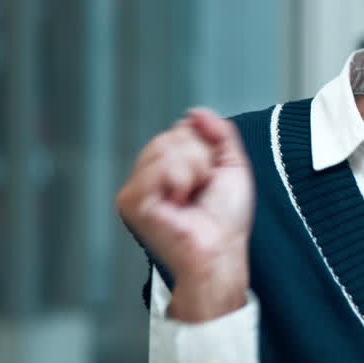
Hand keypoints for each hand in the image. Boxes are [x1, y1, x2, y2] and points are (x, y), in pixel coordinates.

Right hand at [116, 108, 253, 321]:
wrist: (222, 250)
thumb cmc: (226, 220)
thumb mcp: (232, 165)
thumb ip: (219, 133)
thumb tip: (196, 112)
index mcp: (167, 169)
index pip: (181, 131)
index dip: (206, 149)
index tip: (211, 177)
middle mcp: (148, 177)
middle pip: (173, 136)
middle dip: (201, 159)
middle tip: (202, 189)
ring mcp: (136, 189)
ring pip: (167, 147)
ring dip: (194, 170)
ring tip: (192, 196)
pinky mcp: (131, 201)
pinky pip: (161, 165)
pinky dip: (182, 180)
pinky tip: (180, 201)